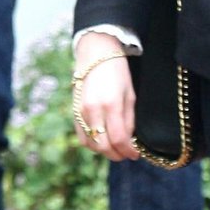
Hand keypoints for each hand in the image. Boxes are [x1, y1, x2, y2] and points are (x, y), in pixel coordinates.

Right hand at [73, 32, 140, 161]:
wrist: (95, 55)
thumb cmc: (118, 73)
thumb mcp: (130, 95)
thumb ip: (129, 120)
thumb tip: (128, 142)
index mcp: (110, 104)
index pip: (119, 139)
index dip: (128, 152)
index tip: (135, 155)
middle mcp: (93, 110)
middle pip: (103, 146)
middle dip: (117, 155)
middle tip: (126, 155)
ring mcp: (80, 112)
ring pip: (91, 144)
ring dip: (104, 151)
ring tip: (115, 148)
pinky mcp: (73, 112)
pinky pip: (81, 137)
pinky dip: (92, 144)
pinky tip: (102, 141)